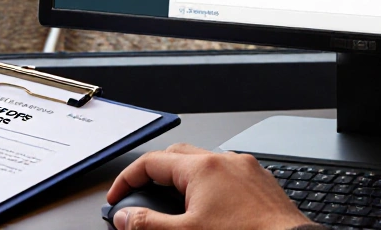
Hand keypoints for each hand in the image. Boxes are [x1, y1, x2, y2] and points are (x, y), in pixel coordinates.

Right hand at [106, 143, 313, 229]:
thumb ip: (149, 225)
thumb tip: (125, 218)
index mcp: (203, 168)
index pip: (151, 162)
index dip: (127, 180)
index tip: (118, 198)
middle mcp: (226, 161)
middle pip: (177, 156)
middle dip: (154, 175)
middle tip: (141, 198)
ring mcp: (247, 170)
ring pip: (204, 165)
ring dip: (183, 181)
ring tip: (175, 208)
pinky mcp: (262, 183)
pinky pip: (227, 176)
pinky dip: (210, 187)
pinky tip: (210, 210)